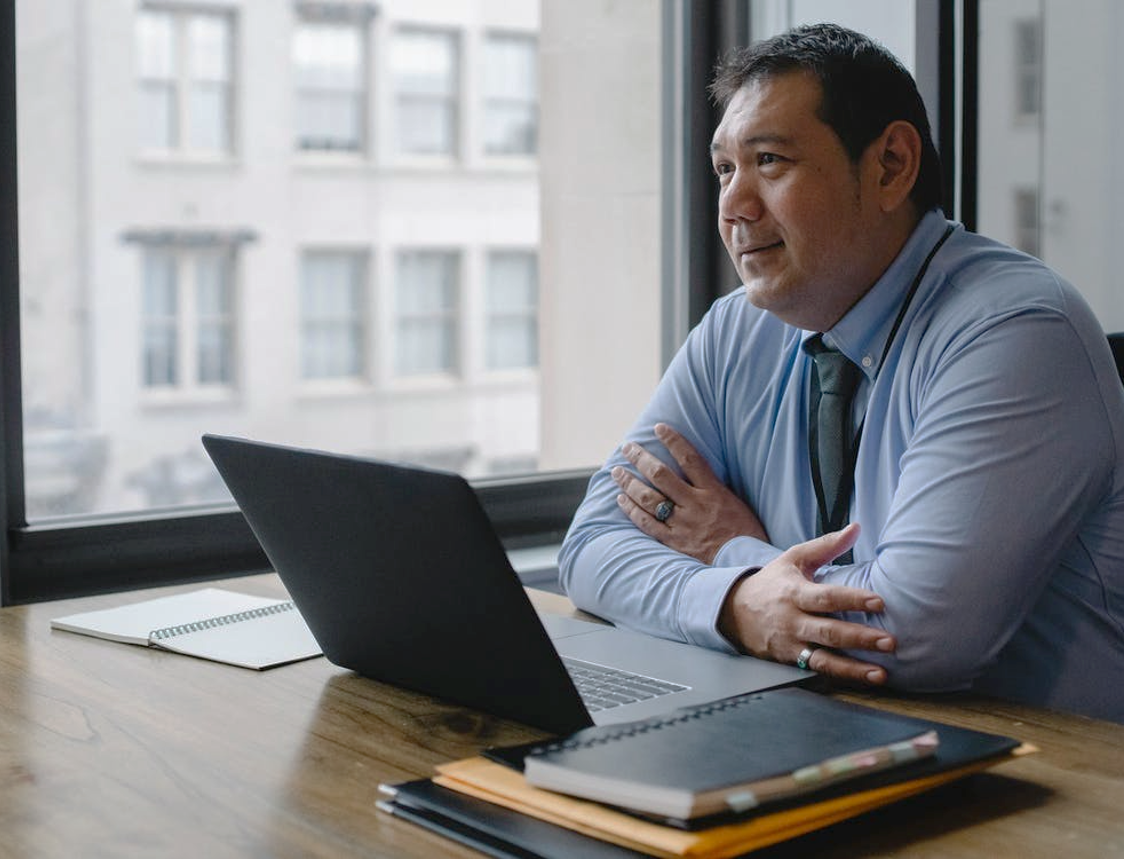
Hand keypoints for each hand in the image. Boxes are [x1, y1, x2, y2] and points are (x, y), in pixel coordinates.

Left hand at [612, 423, 766, 563]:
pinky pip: (647, 524)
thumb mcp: (736, 502)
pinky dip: (632, 510)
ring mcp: (683, 524)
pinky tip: (622, 499)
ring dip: (629, 483)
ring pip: (649, 498)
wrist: (745, 564)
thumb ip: (713, 486)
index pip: (690, 458)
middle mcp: (695, 505)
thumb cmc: (744, 533)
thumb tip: (694, 469)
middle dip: (641, 458)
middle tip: (627, 447)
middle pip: (661, 475)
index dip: (673, 440)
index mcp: (714, 492)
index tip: (659, 428)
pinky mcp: (674, 542)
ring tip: (617, 471)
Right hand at [719, 524, 894, 685]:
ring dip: (853, 668)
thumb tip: (856, 528)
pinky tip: (863, 679)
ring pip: (823, 658)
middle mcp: (792, 620)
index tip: (879, 602)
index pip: (826, 597)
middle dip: (859, 638)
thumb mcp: (794, 559)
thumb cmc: (772, 582)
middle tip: (889, 641)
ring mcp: (790, 643)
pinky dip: (840, 676)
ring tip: (881, 673)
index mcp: (794, 592)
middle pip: (828, 631)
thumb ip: (826, 545)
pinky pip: (816, 670)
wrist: (733, 611)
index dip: (852, 599)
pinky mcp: (789, 660)